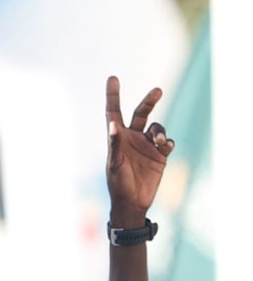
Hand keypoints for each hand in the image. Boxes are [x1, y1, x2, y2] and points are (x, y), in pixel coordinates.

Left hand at [105, 76, 174, 225]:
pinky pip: (167, 141)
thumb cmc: (118, 184)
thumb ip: (115, 145)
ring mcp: (146, 145)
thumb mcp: (115, 164)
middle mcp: (132, 138)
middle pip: (141, 113)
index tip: (112, 78)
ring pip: (157, 127)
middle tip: (157, 90)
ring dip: (160, 131)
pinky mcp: (160, 155)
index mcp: (117, 138)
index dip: (113, 95)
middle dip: (149, 101)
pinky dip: (167, 142)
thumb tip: (113, 125)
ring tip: (159, 141)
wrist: (133, 203)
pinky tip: (164, 148)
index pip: (114, 112)